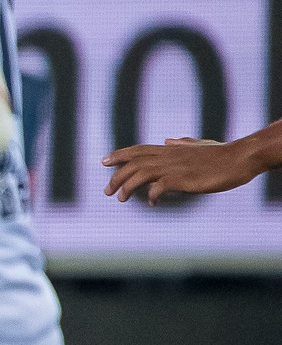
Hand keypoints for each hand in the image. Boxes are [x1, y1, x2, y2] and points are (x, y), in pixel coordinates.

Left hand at [102, 137, 255, 203]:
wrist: (241, 158)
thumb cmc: (222, 153)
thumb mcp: (199, 145)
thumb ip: (182, 143)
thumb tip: (168, 140)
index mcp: (171, 149)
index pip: (138, 150)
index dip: (119, 155)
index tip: (104, 161)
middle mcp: (169, 156)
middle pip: (133, 163)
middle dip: (116, 177)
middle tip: (107, 191)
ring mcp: (175, 167)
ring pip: (140, 174)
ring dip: (127, 187)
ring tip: (121, 199)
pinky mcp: (184, 179)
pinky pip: (159, 187)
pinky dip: (151, 195)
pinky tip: (151, 203)